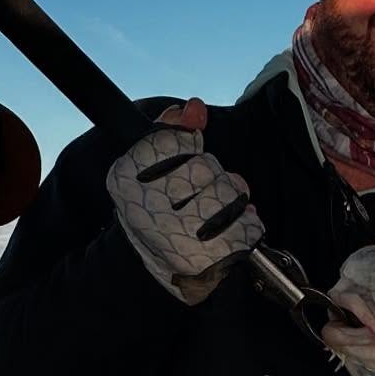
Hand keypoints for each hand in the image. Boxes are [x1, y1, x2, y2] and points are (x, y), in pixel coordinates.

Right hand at [106, 99, 264, 303]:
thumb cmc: (162, 210)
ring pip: (229, 193)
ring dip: (235, 198)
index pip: (171, 140)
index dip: (188, 145)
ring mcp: (175, 236)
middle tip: (206, 190)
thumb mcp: (154, 168)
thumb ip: (171, 131)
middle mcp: (145, 208)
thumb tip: (194, 108)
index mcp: (124, 179)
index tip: (185, 158)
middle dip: (214, 175)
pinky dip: (250, 224)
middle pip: (204, 166)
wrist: (161, 267)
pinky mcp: (206, 259)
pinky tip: (235, 229)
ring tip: (222, 210)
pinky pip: (248, 225)